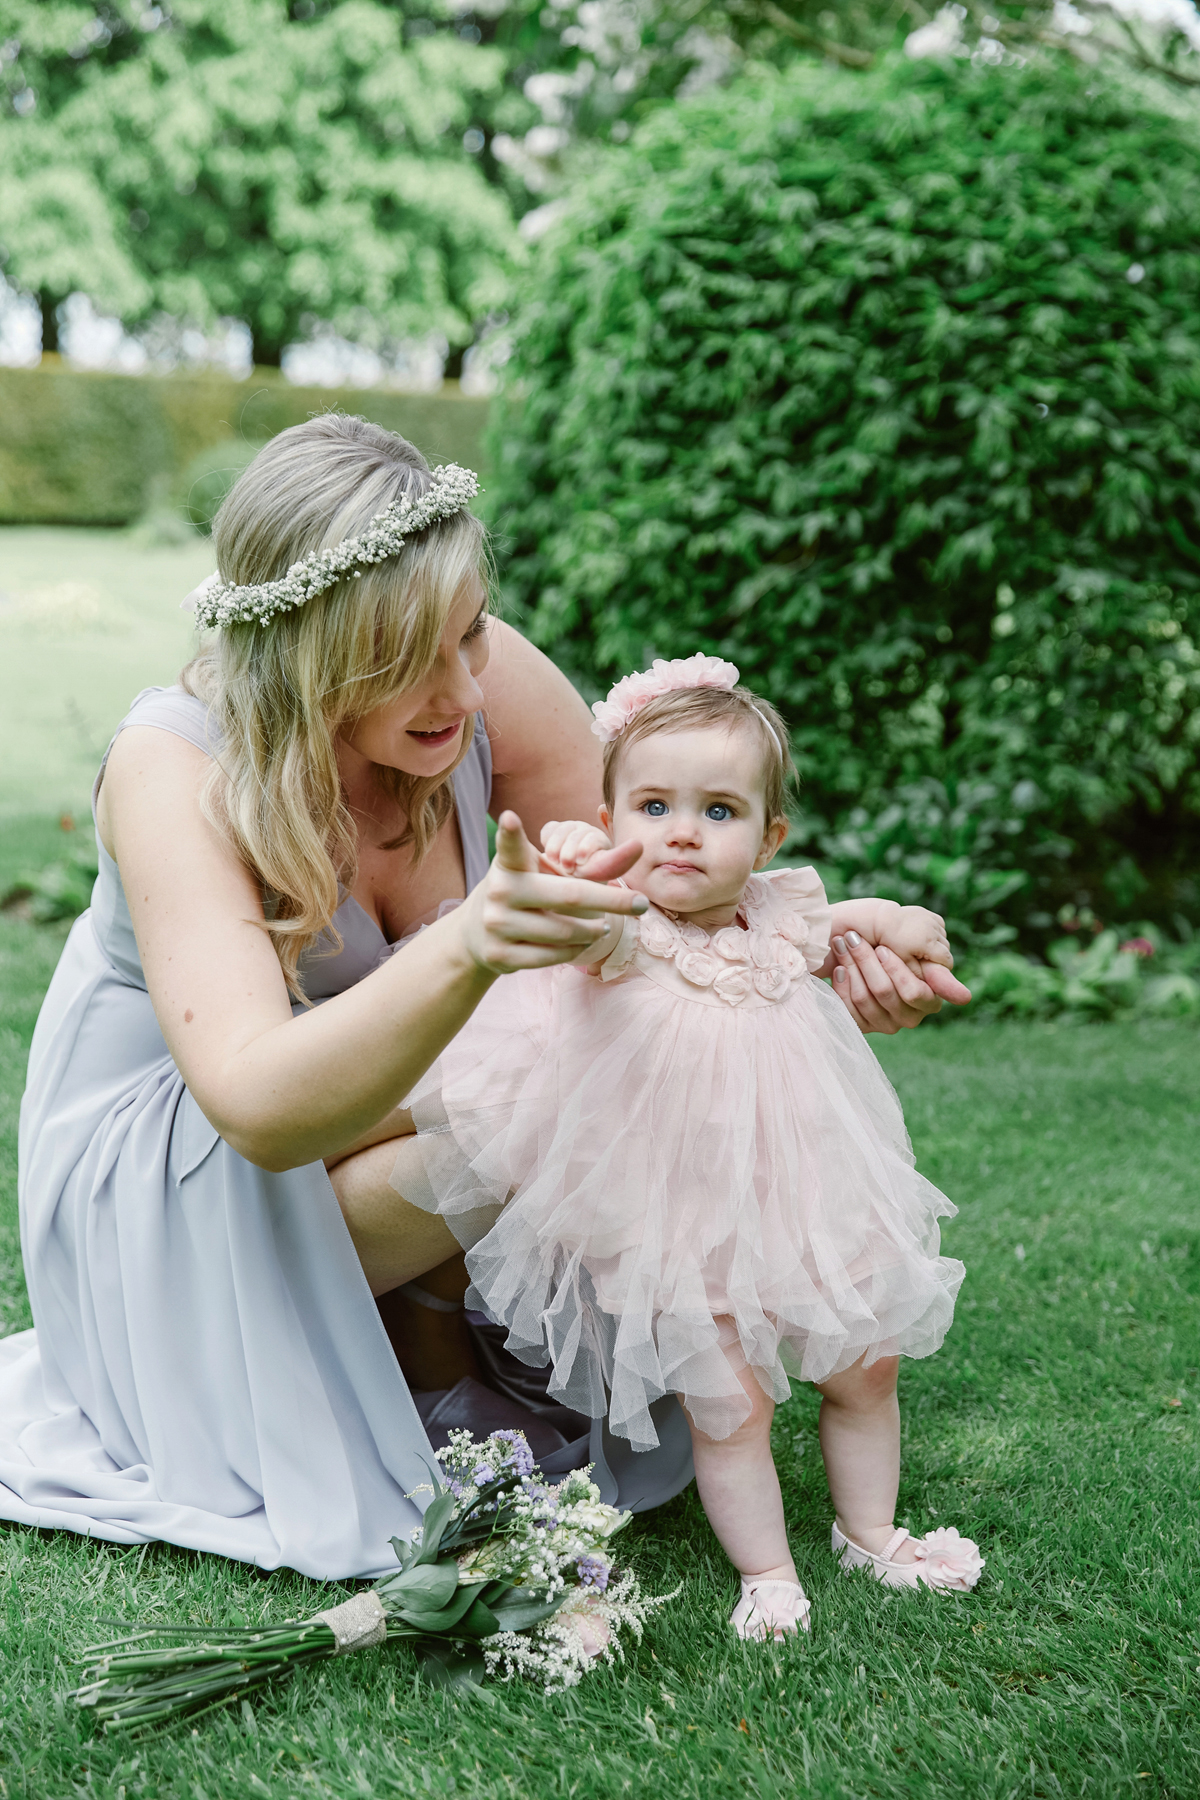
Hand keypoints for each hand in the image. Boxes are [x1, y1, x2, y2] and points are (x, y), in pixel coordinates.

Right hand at [461, 811, 645, 975]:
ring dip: (593, 931)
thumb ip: (594, 863)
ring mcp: (496, 924)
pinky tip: (581, 942)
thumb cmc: (528, 894)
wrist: (478, 934)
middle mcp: (499, 890)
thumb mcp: (550, 872)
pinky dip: (576, 950)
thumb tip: (638, 849)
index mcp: (510, 864)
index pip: (510, 847)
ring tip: (601, 927)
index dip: (510, 833)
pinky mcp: (499, 955)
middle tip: (641, 904)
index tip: (511, 818)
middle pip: (570, 896)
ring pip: (566, 932)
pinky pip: (554, 956)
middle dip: (613, 900)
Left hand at [830, 933, 970, 1033]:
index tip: (882, 949)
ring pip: (865, 998)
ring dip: (852, 965)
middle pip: (885, 992)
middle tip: (855, 938)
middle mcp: (911, 1015)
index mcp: (930, 997)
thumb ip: (936, 969)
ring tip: (844, 945)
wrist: (847, 933)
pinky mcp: (863, 1025)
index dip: (897, 971)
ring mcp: (887, 1022)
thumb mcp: (914, 940)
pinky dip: (842, 982)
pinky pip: (849, 1009)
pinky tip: (841, 968)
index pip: (915, 992)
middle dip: (868, 961)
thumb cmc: (886, 933)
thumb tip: (966, 999)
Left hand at [883, 904, 953, 974]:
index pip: (947, 959)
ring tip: (922, 948)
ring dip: (937, 944)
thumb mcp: (904, 962)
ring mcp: (931, 919)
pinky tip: (922, 937)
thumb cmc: (890, 944)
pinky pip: (938, 926)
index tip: (935, 972)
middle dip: (939, 956)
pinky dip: (934, 933)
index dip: (943, 967)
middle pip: (946, 948)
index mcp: (928, 943)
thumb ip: (919, 972)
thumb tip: (932, 984)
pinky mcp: (928, 914)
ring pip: (943, 937)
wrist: (881, 921)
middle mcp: (932, 929)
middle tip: (927, 960)